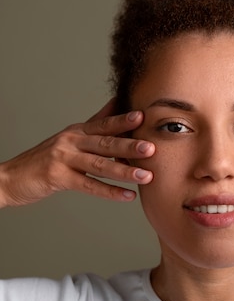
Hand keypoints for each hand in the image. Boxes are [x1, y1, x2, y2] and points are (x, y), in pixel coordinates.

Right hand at [0, 99, 154, 206]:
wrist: (12, 177)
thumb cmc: (46, 159)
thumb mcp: (71, 137)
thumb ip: (95, 123)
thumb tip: (117, 104)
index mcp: (77, 131)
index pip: (103, 124)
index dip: (123, 120)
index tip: (143, 116)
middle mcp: (71, 141)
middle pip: (104, 143)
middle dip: (129, 145)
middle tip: (152, 148)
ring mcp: (63, 159)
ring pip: (99, 165)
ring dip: (124, 171)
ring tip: (146, 176)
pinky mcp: (58, 177)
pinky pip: (88, 186)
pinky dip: (109, 192)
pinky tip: (127, 196)